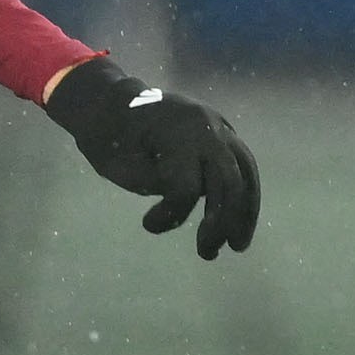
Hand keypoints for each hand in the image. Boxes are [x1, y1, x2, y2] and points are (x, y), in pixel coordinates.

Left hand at [43, 59, 259, 258]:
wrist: (113, 101)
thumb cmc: (108, 136)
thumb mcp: (119, 165)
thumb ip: (155, 184)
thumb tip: (186, 204)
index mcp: (175, 132)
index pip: (186, 186)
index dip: (170, 213)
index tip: (147, 225)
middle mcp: (207, 127)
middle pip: (227, 181)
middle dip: (221, 222)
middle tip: (207, 253)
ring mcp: (220, 128)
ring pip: (245, 174)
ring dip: (244, 213)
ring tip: (236, 246)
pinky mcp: (225, 135)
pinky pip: (244, 167)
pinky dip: (245, 196)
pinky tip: (239, 223)